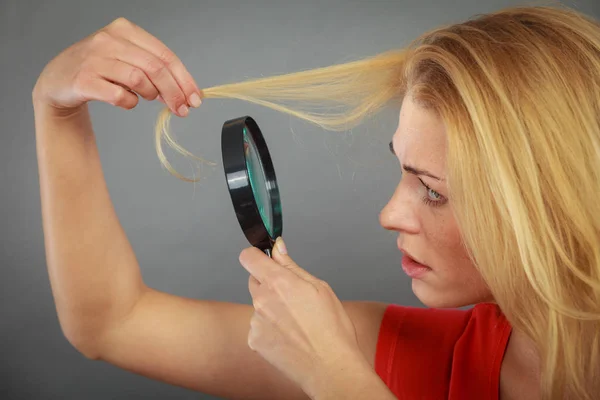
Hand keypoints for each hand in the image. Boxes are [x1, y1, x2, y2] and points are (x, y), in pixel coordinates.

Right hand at [32, 17, 201, 116]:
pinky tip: (126, 101)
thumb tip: (185, 94)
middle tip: (183, 109)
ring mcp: (94, 59)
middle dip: (175, 92)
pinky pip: (118, 95)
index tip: (195, 98)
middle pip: (155, 68)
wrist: (58, 80)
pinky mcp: (84, 80)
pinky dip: (129, 102)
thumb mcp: (127, 60)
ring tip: (146, 98)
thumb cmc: (99, 70)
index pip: (165, 55)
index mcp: (124, 30)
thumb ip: (154, 71)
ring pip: (139, 79)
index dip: (184, 79)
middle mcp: (109, 40)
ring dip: (150, 95)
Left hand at [238, 237, 369, 394]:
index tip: (265, 259)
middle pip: (255, 280)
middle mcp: (262, 300)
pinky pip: (258, 326)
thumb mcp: (319, 288)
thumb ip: (292, 266)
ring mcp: (256, 321)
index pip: (249, 257)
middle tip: (293, 296)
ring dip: (271, 307)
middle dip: (269, 283)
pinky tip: (289, 335)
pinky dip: (269, 328)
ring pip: (259, 304)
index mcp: (278, 282)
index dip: (256, 255)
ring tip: (296, 322)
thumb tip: (278, 248)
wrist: (330, 367)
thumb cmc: (332, 329)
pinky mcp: (254, 340)